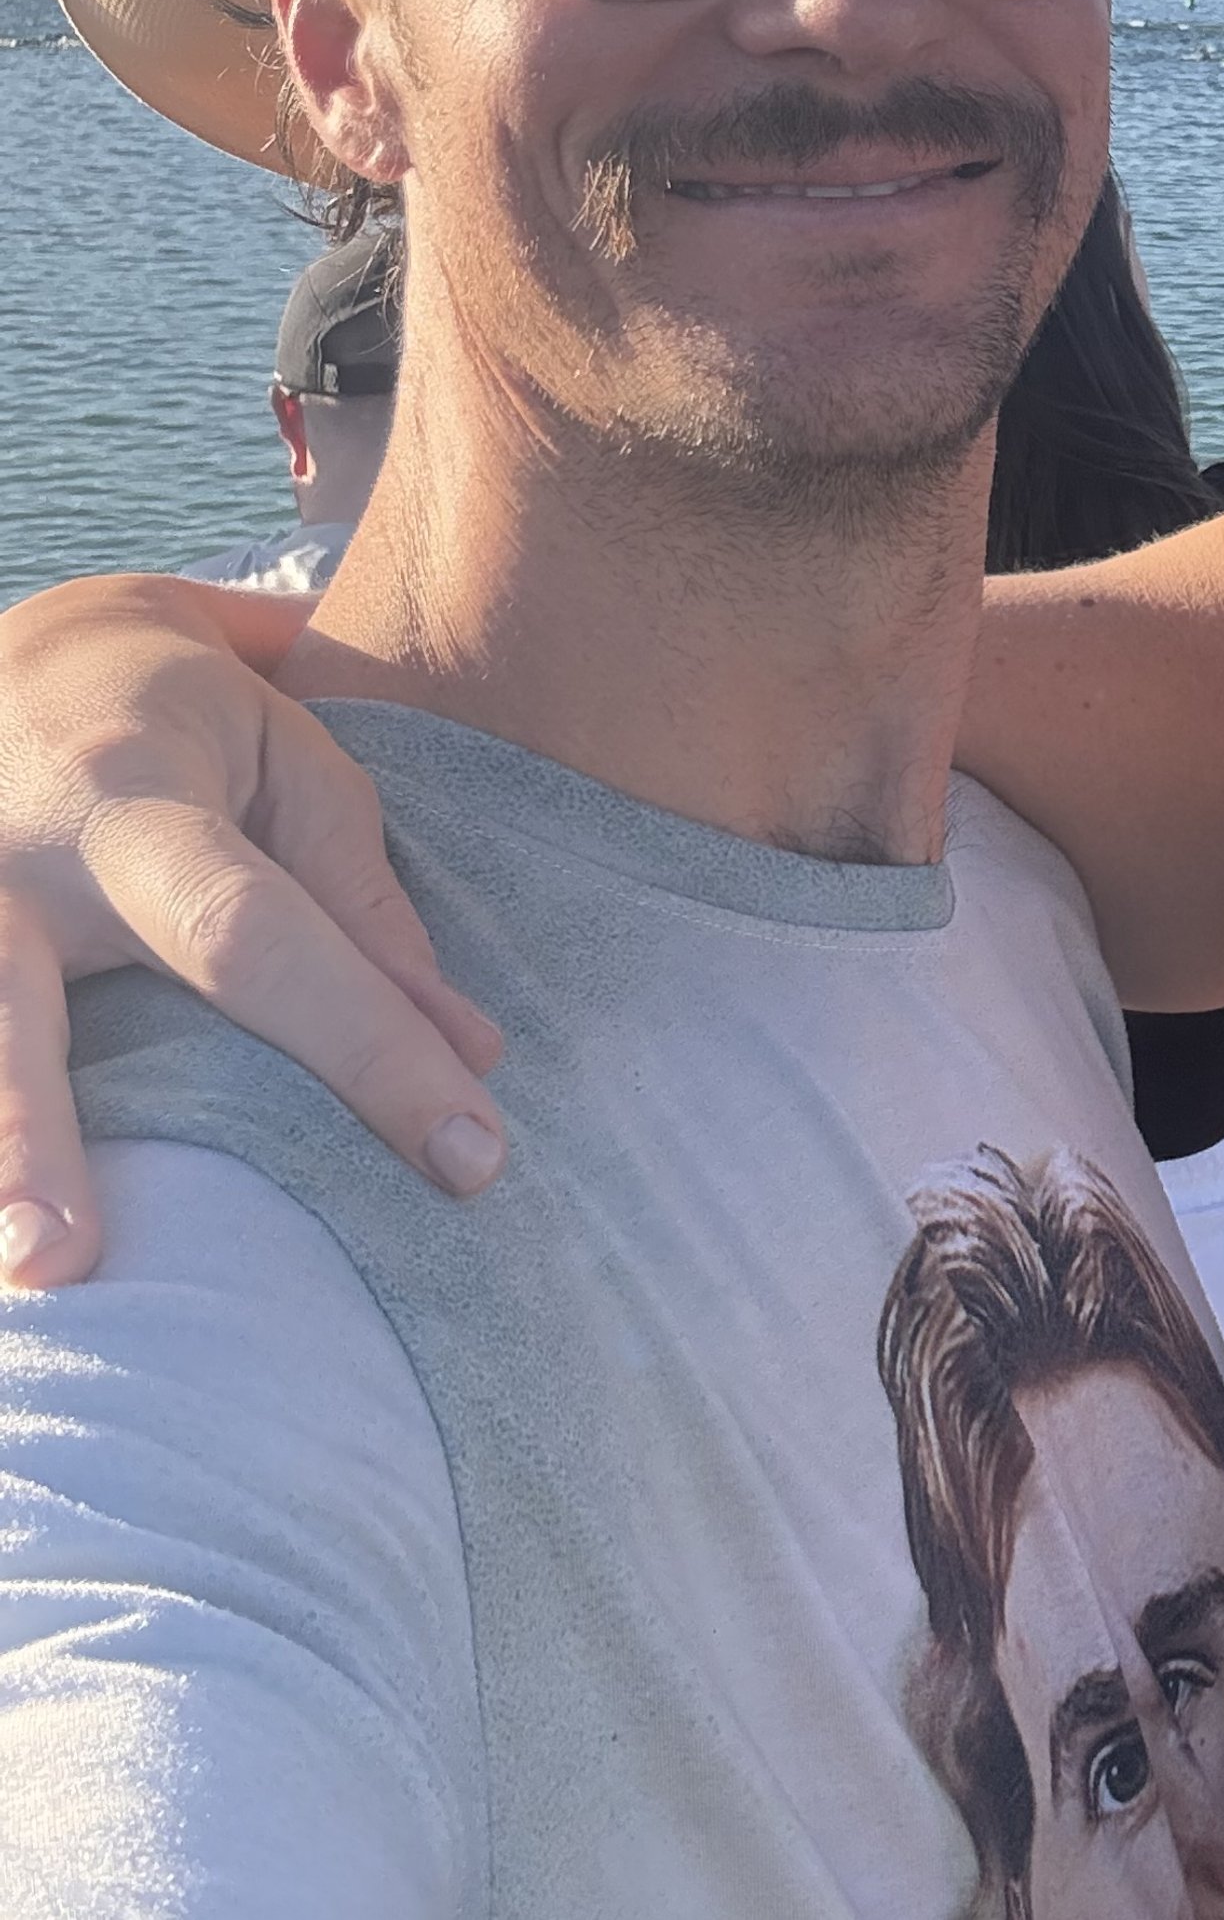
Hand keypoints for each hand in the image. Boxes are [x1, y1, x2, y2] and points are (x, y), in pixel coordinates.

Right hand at [0, 576, 504, 1290]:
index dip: (363, 1048)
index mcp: (130, 803)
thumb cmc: (194, 720)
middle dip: (34, 1137)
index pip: (258, 942)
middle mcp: (8, 864)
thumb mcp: (299, 768)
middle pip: (19, 1013)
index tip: (468, 1151)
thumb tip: (474, 1056)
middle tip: (62, 1264)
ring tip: (14, 1277)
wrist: (38, 649)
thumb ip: (369, 911)